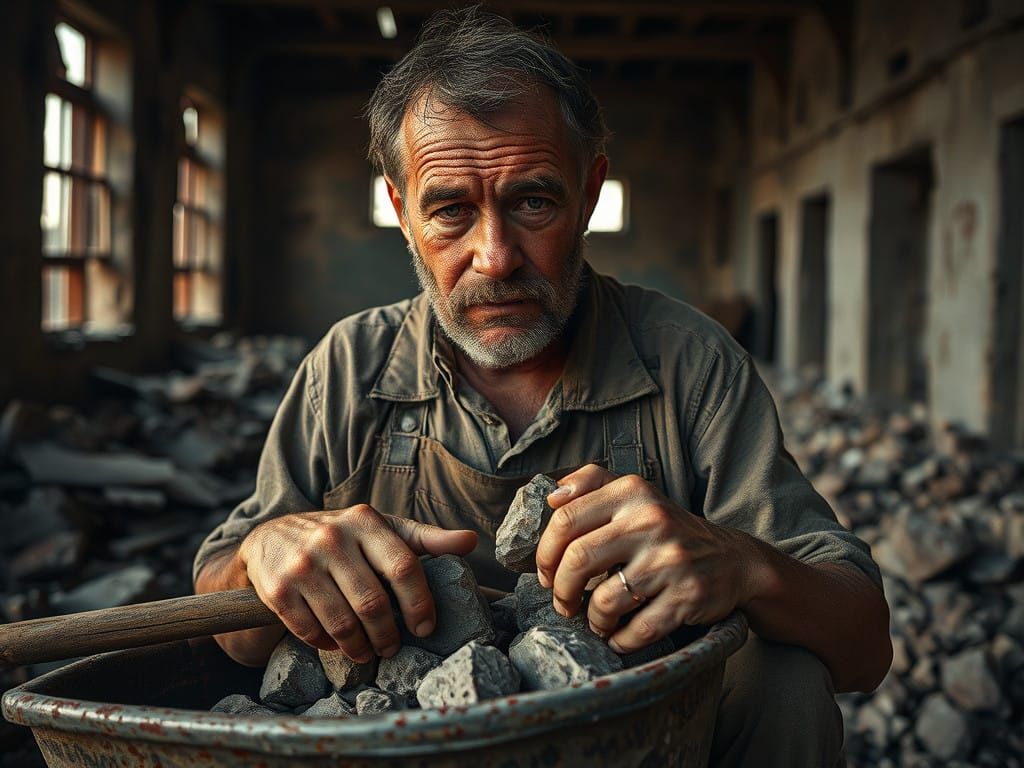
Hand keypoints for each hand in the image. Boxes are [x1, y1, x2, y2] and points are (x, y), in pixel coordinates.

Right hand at [239, 505, 476, 662]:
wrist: (272, 538)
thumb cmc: (342, 537)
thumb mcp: (382, 529)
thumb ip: (426, 538)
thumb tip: (471, 541)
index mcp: (365, 520)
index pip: (404, 567)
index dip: (419, 604)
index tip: (425, 628)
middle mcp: (332, 539)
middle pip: (374, 603)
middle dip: (389, 635)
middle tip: (393, 647)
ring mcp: (302, 564)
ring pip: (343, 624)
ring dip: (361, 648)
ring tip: (368, 651)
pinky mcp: (277, 589)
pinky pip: (311, 632)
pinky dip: (328, 645)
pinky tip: (337, 643)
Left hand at [535, 464, 758, 652]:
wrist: (734, 559)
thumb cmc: (668, 531)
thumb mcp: (636, 496)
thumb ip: (592, 485)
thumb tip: (551, 497)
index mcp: (632, 492)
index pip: (566, 519)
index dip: (545, 553)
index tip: (545, 573)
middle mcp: (651, 521)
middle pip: (578, 560)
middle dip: (561, 590)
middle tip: (563, 602)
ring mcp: (671, 560)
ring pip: (605, 601)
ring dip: (593, 620)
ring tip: (597, 620)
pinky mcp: (687, 596)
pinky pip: (637, 629)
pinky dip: (621, 640)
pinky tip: (619, 636)